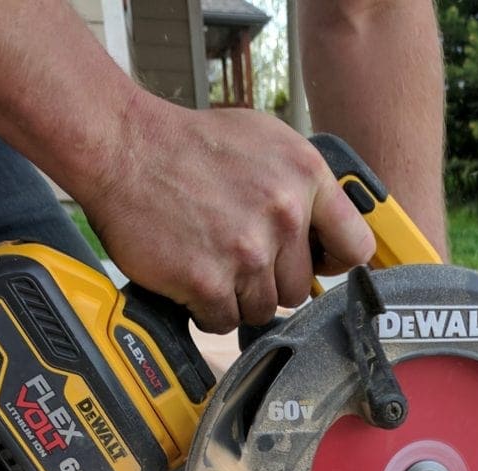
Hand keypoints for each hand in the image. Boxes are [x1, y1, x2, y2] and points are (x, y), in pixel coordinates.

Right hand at [80, 99, 375, 332]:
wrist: (122, 145)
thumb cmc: (191, 146)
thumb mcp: (266, 142)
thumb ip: (305, 188)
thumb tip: (331, 237)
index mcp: (305, 176)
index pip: (355, 247)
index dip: (334, 263)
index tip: (316, 264)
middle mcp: (283, 214)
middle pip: (298, 288)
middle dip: (269, 279)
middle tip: (237, 252)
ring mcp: (246, 251)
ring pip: (262, 308)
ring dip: (236, 295)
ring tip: (211, 259)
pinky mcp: (208, 281)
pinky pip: (223, 321)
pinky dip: (206, 308)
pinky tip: (191, 274)